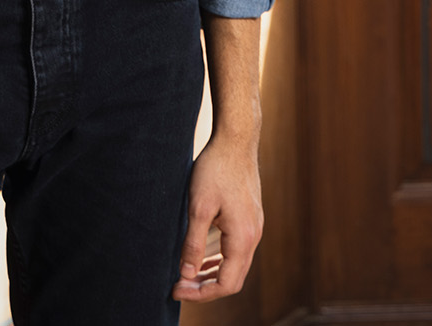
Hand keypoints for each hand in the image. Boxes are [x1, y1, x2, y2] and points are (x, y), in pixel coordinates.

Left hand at [172, 135, 262, 302]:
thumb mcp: (198, 206)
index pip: (226, 284)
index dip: (201, 293)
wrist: (236, 139)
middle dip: (205, 287)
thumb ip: (193, 243)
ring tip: (187, 275)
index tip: (176, 289)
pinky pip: (236, 249)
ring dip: (212, 273)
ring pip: (236, 264)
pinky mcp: (250, 217)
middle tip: (178, 285)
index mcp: (243, 238)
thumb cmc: (216, 169)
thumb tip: (187, 274)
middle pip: (233, 278)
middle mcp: (254, 236)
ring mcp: (254, 226)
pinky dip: (219, 258)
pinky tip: (203, 255)